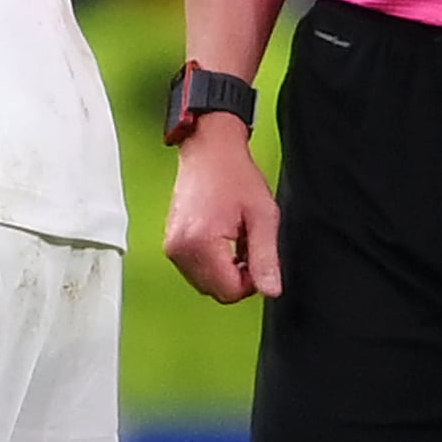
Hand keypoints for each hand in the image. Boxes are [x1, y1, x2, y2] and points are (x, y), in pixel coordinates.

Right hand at [162, 112, 281, 301]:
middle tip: (247, 245)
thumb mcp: (262, 216)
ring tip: (234, 238)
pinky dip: (212, 262)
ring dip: (224, 270)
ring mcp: (172, 247)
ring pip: (205, 283)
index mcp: (201, 243)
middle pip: (214, 291)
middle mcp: (180, 249)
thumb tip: (270, 289)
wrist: (210, 150)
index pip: (228, 292)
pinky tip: (221, 238)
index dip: (250, 282)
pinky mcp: (172, 244)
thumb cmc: (234, 174)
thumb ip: (266, 257)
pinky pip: (195, 270)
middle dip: (236, 277)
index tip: (257, 257)